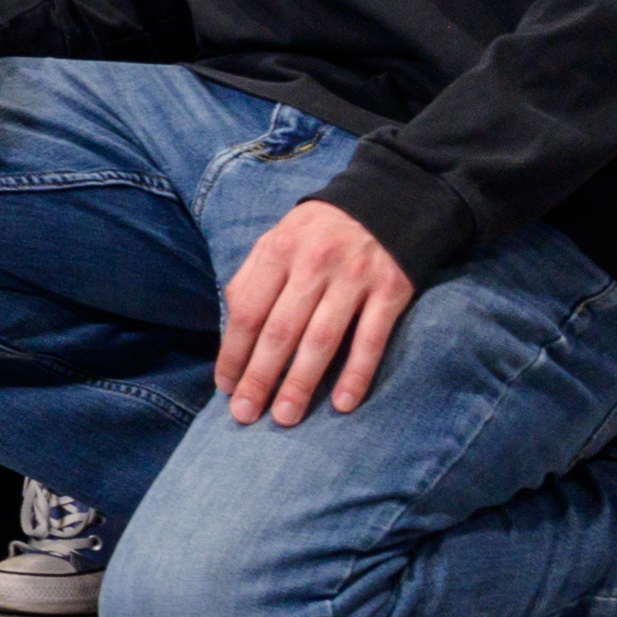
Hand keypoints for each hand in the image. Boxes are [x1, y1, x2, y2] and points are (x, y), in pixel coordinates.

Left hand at [213, 196, 416, 423]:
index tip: (225, 387)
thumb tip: (230, 332)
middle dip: (260, 377)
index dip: (234, 353)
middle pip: (280, 331)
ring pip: (322, 339)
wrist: (389, 199)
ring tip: (285, 417)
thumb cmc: (318, 232)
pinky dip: (357, 373)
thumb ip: (251, 279)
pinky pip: (371, 338)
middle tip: (246, 414)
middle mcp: (314, 263)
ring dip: (301, 383)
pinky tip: (342, 404)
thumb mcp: (278, 240)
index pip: (248, 312)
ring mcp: (354, 277)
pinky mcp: (391, 289)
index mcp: (279, 250)